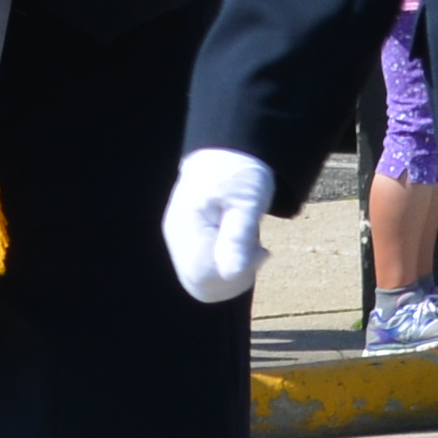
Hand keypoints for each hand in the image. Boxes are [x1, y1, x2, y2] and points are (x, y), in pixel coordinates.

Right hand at [164, 147, 273, 305]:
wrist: (231, 152)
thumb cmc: (241, 174)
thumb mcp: (247, 203)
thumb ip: (238, 239)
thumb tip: (232, 274)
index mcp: (187, 226)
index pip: (204, 276)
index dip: (235, 275)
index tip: (260, 251)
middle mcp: (177, 237)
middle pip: (200, 284)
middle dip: (234, 278)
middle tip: (258, 251)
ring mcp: (181, 241)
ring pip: (204, 282)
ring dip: (233, 273)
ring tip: (251, 244)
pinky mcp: (189, 243)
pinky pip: (206, 270)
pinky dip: (228, 267)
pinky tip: (244, 246)